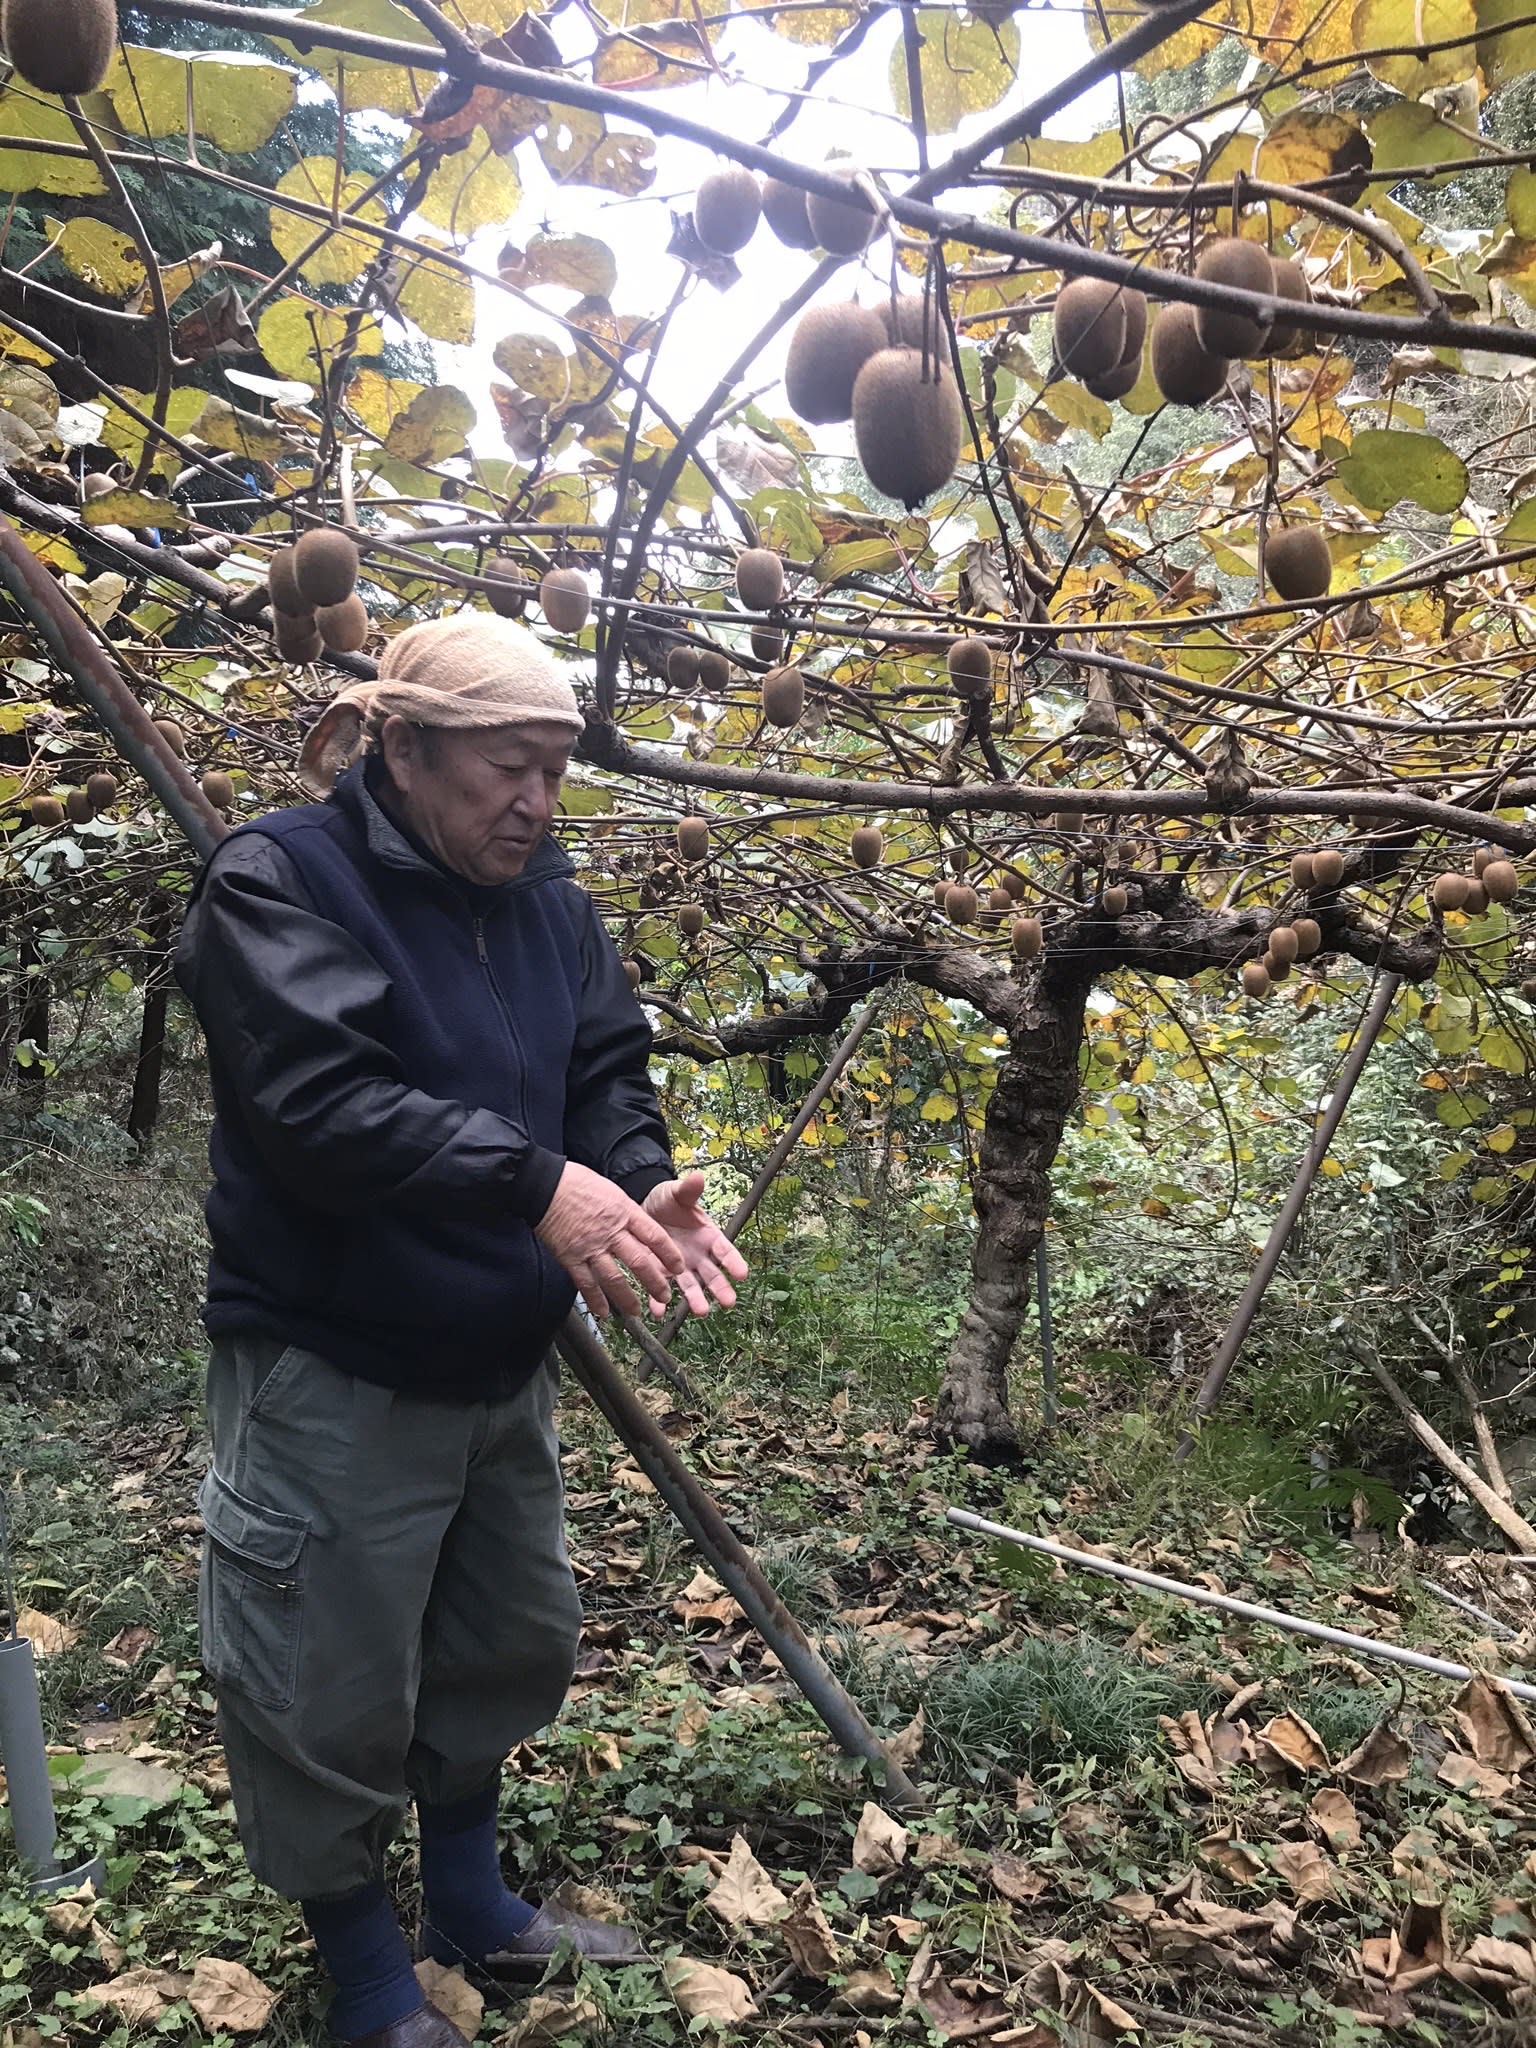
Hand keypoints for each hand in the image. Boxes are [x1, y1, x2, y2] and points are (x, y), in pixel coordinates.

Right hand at [536, 1162, 684, 1319]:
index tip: (679, 1267)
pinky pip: (586, 1284)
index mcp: (624, 1212)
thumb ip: (626, 1212)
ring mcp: (591, 1247)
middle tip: (665, 1295)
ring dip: (627, 1298)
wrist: (545, 1185)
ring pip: (614, 1279)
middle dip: (655, 1283)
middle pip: (640, 1262)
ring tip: (636, 1312)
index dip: (670, 1255)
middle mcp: (611, 1232)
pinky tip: (603, 1312)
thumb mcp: (611, 1190)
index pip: (655, 1236)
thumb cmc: (577, 1183)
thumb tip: (639, 1226)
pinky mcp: (571, 1257)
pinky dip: (595, 1300)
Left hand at [642, 1170, 748, 1317]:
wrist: (643, 1209)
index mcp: (708, 1236)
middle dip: (721, 1288)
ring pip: (691, 1286)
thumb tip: (697, 1177)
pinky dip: (658, 1302)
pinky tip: (657, 1312)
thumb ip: (688, 1190)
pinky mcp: (661, 1273)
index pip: (724, 1250)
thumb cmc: (667, 1201)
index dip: (734, 1261)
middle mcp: (698, 1256)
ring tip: (700, 1311)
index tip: (743, 1273)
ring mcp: (680, 1268)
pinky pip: (660, 1290)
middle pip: (713, 1274)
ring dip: (696, 1299)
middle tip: (728, 1302)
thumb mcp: (677, 1194)